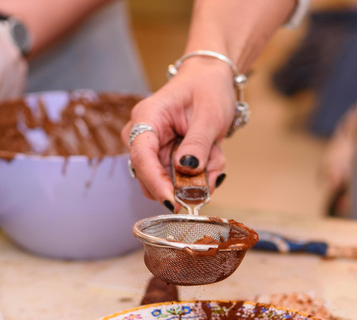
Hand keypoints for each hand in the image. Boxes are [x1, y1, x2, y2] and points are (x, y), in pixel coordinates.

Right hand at [122, 58, 235, 211]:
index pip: (141, 156)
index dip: (155, 182)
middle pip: (152, 175)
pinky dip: (199, 174)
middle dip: (185, 181)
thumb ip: (198, 143)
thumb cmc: (207, 89)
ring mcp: (151, 149)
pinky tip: (211, 155)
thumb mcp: (209, 115)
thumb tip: (187, 169)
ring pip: (169, 182)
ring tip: (215, 153)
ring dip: (197, 177)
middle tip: (214, 166)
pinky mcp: (162, 158)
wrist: (210, 81)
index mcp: (147, 117)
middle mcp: (142, 135)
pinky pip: (178, 179)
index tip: (172, 202)